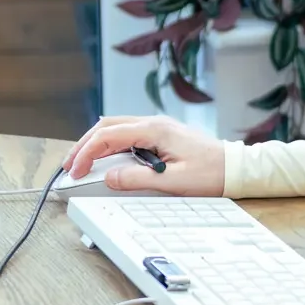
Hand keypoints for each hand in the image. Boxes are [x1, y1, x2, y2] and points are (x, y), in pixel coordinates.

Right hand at [62, 114, 225, 196]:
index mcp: (154, 130)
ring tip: (81, 162)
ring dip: (95, 143)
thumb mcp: (173, 181)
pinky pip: (127, 134)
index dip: (86, 153)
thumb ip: (138, 179)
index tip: (75, 171)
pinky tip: (105, 157)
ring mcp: (157, 127)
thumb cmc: (211, 173)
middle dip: (84, 145)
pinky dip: (110, 144)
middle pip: (106, 126)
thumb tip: (108, 178)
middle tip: (69, 166)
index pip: (108, 136)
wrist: (235, 168)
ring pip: (115, 128)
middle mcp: (153, 123)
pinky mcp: (161, 135)